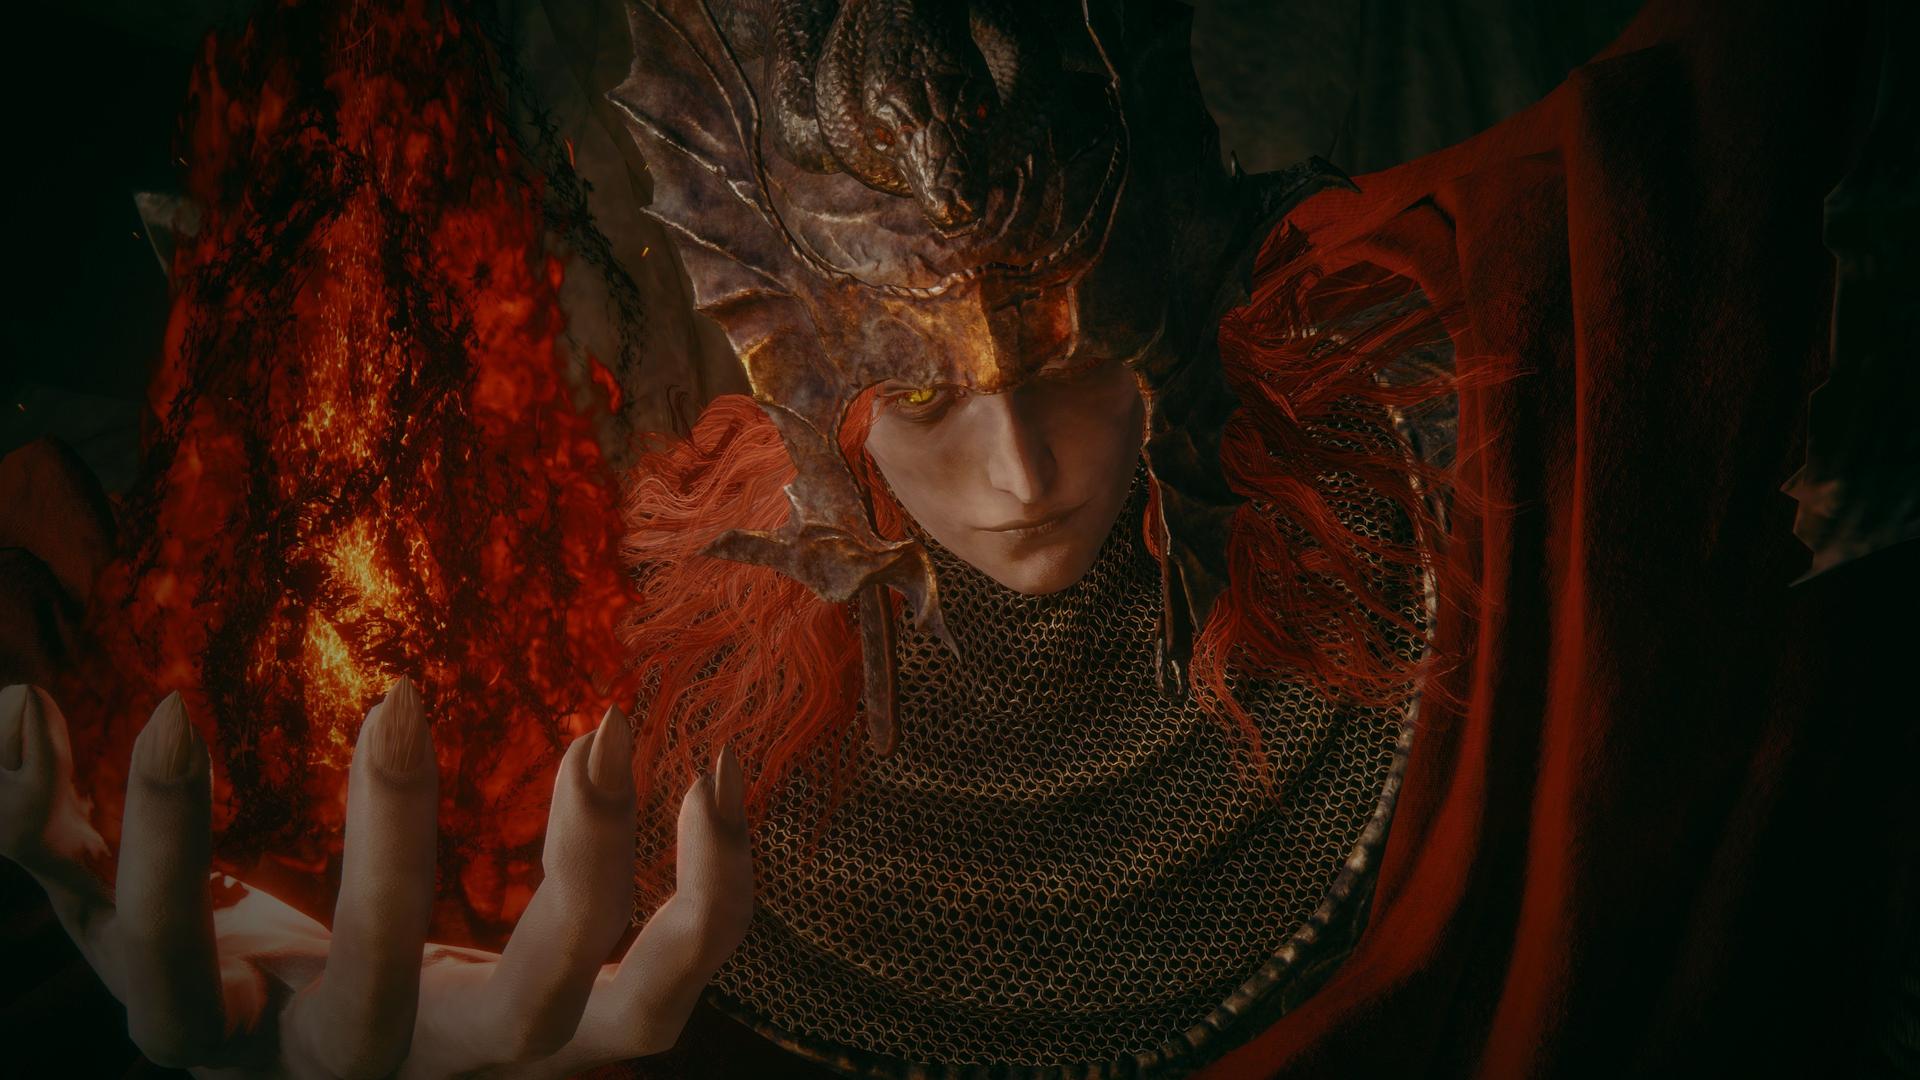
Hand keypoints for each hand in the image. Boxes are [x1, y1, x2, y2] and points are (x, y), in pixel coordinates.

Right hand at [0, 679, 752, 1077]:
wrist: (358, 1075)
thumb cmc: (241, 973)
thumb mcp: (140, 915)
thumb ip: (56, 833)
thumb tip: (10, 707)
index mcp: (225, 1034)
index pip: (163, 957)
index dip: (154, 846)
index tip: (168, 711)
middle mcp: (361, 1073)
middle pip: (378, 995)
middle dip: (387, 847)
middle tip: (403, 696)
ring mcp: (490, 1070)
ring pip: (563, 1004)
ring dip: (590, 866)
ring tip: (605, 729)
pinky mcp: (590, 1044)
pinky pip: (672, 992)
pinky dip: (713, 900)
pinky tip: (711, 784)